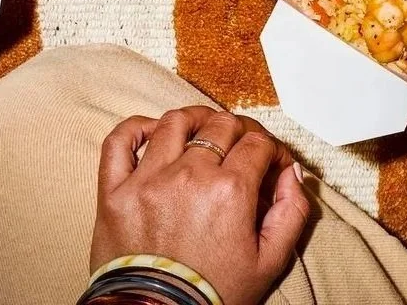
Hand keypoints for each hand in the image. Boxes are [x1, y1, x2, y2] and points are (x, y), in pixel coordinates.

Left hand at [90, 106, 310, 304]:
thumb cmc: (211, 296)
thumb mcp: (268, 263)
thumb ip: (292, 214)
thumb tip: (291, 174)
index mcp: (229, 191)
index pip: (258, 143)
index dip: (272, 149)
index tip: (271, 162)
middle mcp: (189, 175)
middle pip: (221, 125)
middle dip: (240, 131)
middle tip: (242, 148)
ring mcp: (148, 180)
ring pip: (175, 122)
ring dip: (195, 119)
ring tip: (203, 130)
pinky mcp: (114, 191)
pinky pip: (120, 141)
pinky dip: (136, 128)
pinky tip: (153, 132)